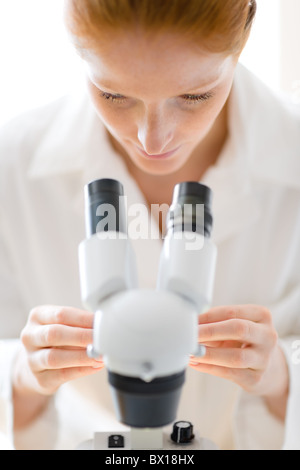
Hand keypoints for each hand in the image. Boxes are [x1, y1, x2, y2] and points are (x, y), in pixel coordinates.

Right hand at [13, 305, 103, 427]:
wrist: (38, 363)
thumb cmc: (58, 338)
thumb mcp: (64, 324)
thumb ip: (80, 323)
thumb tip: (103, 326)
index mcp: (37, 316)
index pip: (61, 314)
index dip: (83, 319)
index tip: (102, 322)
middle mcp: (30, 336)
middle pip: (55, 334)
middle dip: (82, 336)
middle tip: (102, 339)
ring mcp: (32, 359)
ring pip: (55, 357)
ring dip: (82, 356)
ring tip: (100, 355)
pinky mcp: (40, 379)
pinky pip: (62, 375)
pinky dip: (81, 370)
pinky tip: (95, 366)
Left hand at [189, 305, 288, 402]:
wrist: (268, 368)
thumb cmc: (244, 341)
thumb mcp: (235, 326)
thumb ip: (216, 323)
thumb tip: (190, 323)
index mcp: (262, 316)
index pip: (232, 312)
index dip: (208, 316)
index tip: (190, 320)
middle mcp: (267, 336)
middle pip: (238, 329)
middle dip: (210, 331)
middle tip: (190, 334)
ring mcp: (264, 359)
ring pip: (235, 357)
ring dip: (208, 354)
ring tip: (191, 352)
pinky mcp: (256, 378)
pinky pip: (230, 373)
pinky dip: (209, 367)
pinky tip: (196, 363)